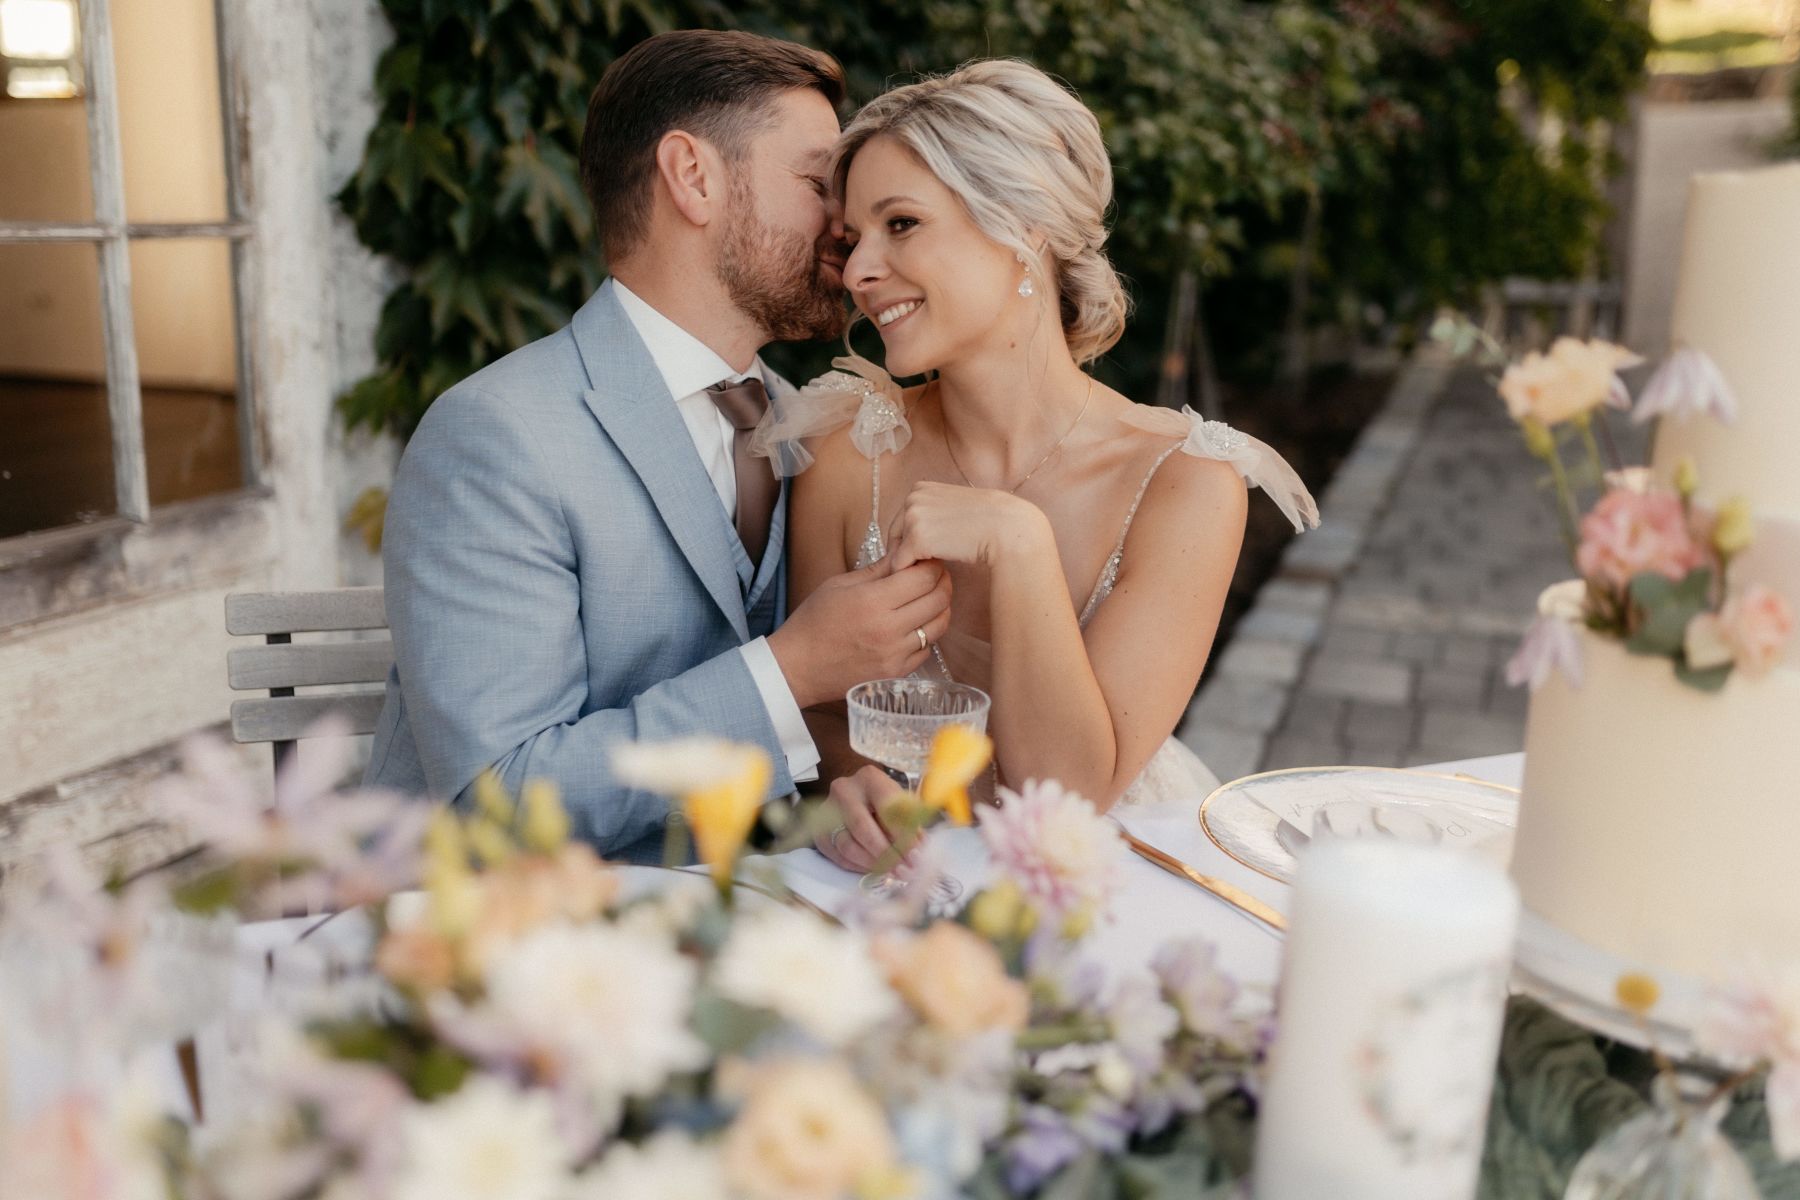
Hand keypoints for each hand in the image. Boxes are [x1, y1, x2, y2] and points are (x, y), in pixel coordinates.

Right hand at [769, 555, 952, 708]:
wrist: (798, 667)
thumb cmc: (814, 621)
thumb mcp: (840, 585)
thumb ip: (878, 570)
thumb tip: (906, 554)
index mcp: (872, 601)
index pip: (924, 577)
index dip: (932, 565)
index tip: (927, 560)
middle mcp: (889, 629)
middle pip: (939, 599)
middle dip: (942, 582)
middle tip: (934, 576)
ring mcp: (895, 654)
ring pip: (940, 625)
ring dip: (940, 608)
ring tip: (928, 599)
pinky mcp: (897, 672)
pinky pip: (928, 649)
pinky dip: (927, 634)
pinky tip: (914, 626)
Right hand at [814, 765, 908, 871]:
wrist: (857, 796)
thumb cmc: (885, 800)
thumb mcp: (901, 803)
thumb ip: (910, 825)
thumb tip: (919, 851)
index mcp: (870, 778)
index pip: (886, 807)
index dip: (901, 834)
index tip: (915, 856)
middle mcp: (845, 790)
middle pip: (863, 828)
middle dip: (885, 854)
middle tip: (903, 870)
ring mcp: (828, 811)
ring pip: (848, 845)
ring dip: (872, 864)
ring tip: (890, 872)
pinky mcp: (820, 831)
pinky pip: (837, 856)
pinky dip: (858, 867)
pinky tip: (873, 869)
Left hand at [889, 481, 1052, 570]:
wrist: (1007, 528)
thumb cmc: (987, 521)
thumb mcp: (953, 506)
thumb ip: (932, 513)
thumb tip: (912, 535)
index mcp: (920, 487)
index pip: (901, 520)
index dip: (913, 540)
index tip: (932, 551)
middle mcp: (912, 497)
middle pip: (895, 536)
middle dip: (908, 553)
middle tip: (931, 565)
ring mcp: (913, 517)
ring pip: (896, 552)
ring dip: (912, 565)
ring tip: (935, 569)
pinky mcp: (916, 538)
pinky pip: (900, 565)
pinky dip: (912, 575)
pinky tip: (933, 575)